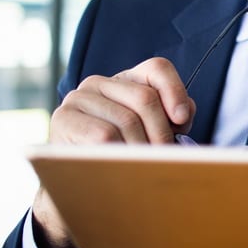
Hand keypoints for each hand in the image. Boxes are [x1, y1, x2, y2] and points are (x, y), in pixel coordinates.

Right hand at [34, 57, 195, 247]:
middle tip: (164, 157)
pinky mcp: (64, 118)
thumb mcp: (151, 131)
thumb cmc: (121, 153)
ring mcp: (78, 98)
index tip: (182, 120)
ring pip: (126, 119)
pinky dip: (120, 153)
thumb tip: (184, 113)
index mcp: (126, 80)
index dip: (175, 91)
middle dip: (161, 131)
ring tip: (144, 166)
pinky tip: (122, 166)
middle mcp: (99, 82)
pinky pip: (104, 134)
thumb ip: (172, 117)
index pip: (157, 68)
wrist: (75, 179)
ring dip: (141, 148)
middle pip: (145, 97)